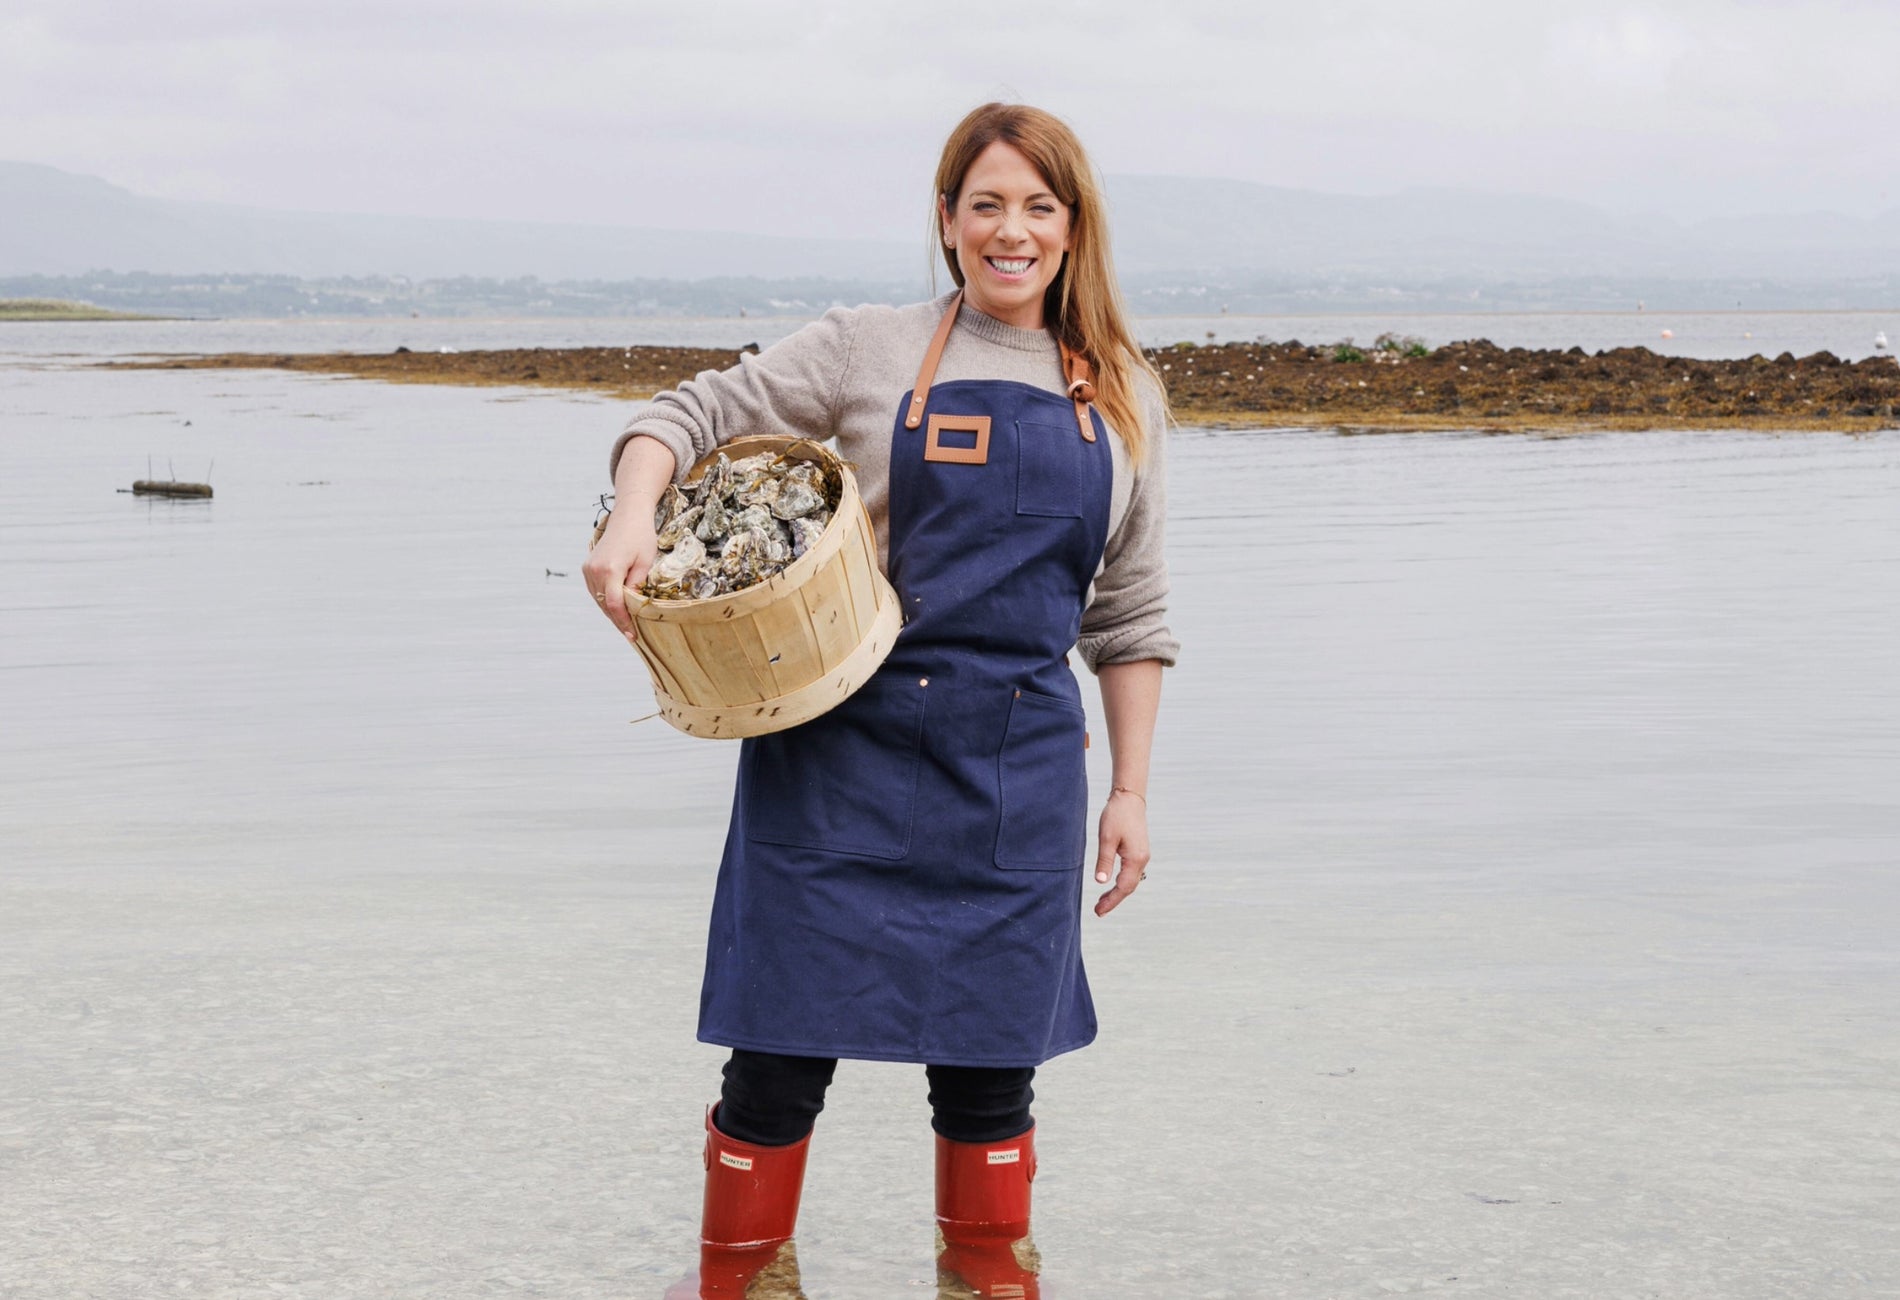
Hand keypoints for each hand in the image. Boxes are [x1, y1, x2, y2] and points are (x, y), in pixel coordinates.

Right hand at [582, 506, 656, 641]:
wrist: (627, 516)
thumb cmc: (641, 537)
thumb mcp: (645, 562)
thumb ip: (637, 586)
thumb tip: (632, 606)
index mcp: (610, 569)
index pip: (615, 605)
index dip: (623, 622)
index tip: (633, 635)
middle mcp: (595, 570)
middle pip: (605, 605)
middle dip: (618, 621)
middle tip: (631, 635)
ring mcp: (588, 569)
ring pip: (598, 600)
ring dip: (611, 613)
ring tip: (626, 625)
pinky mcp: (587, 567)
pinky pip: (596, 591)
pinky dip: (605, 601)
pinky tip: (617, 609)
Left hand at [1092, 788, 1149, 916]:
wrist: (1129, 799)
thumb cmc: (1116, 816)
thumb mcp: (1106, 838)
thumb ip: (1104, 861)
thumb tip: (1100, 882)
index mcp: (1135, 859)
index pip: (1123, 887)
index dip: (1111, 901)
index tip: (1099, 911)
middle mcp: (1142, 860)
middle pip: (1129, 887)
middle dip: (1114, 900)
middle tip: (1098, 911)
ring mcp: (1142, 856)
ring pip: (1131, 881)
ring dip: (1117, 892)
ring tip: (1101, 902)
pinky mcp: (1139, 852)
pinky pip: (1131, 874)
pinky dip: (1121, 883)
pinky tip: (1111, 884)